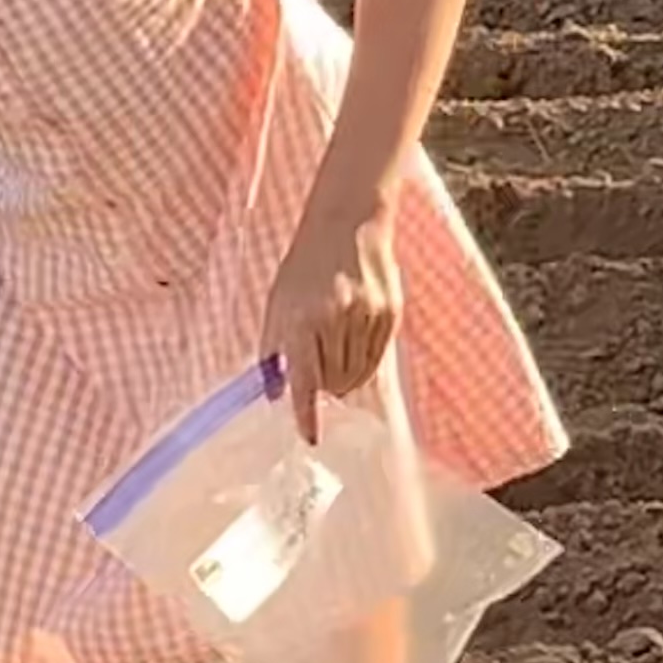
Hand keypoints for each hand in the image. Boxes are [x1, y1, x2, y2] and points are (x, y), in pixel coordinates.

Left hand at [263, 197, 403, 436]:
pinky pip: (378, 359)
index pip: (304, 380)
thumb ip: (271, 349)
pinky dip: (365, 365)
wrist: (347, 226)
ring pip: (358, 375)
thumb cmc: (305, 266)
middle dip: (326, 389)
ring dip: (346, 379)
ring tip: (336, 360)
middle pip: (335, 383)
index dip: (307, 413)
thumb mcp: (277, 303)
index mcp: (302, 319)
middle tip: (320, 377)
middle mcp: (335, 320)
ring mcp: (367, 317)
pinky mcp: (391, 314)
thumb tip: (272, 392)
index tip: (310, 435)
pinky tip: (355, 349)